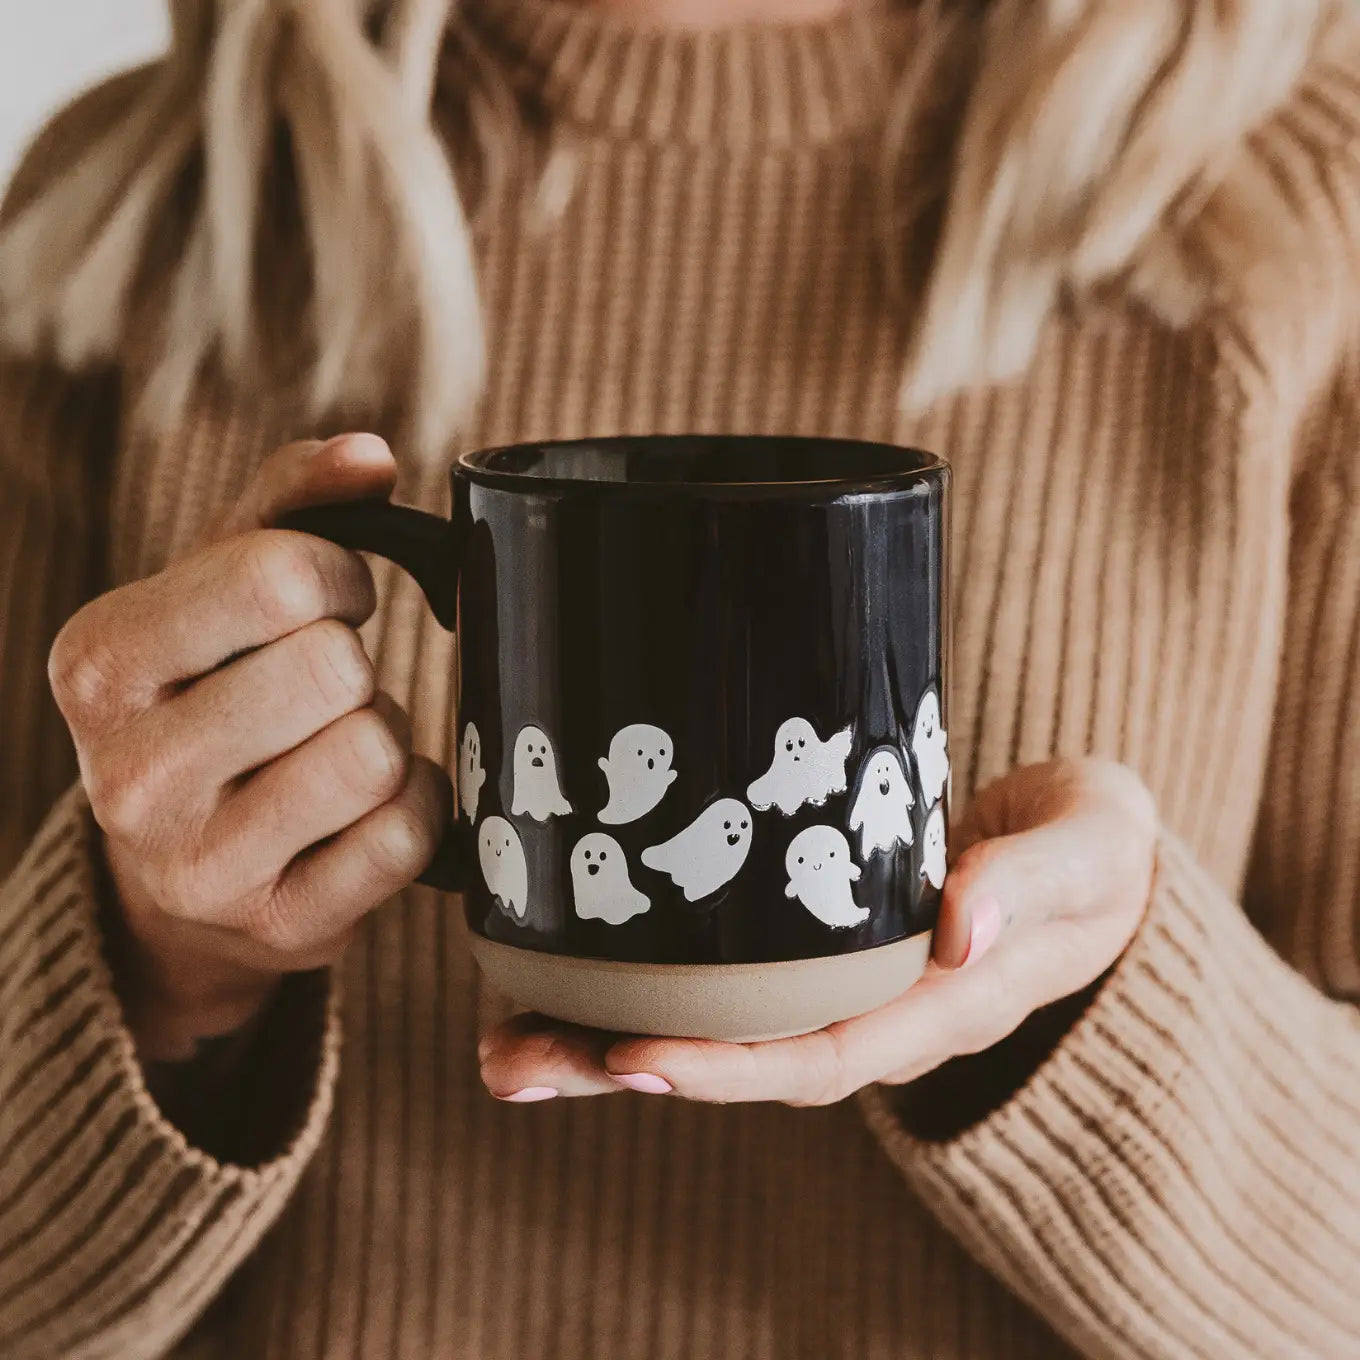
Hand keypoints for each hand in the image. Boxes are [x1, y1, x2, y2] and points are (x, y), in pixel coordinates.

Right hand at [49, 434, 451, 1060]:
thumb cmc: (211, 700)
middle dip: (353, 668)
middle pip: (336, 667)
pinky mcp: (281, 929)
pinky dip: (411, 807)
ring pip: (375, 752)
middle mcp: (128, 775)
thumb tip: (370, 454)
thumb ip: (289, 504)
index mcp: (100, 663)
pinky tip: (361, 812)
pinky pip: (408, 835)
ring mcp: (201, 867)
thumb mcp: (215, 590)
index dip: (336, 576)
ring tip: (330, 750)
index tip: (327, 600)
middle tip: (321, 692)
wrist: (179, 871)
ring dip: (381, 736)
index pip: (281, 577)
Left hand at [479, 758, 1154, 1104]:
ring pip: (709, 1033)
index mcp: (940, 1003)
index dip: (727, 1066)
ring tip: (495, 1040)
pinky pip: (715, 986)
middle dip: (622, 1069)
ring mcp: (835, 987)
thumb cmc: (1093, 852)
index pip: (822, 1055)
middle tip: (509, 1061)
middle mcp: (874, 1013)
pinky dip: (633, 990)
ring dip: (599, 1043)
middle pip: (736, 1062)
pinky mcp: (806, 950)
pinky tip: (552, 980)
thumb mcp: (1092, 848)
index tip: (631, 1058)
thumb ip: (1036, 882)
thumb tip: (962, 927)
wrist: (1088, 857)